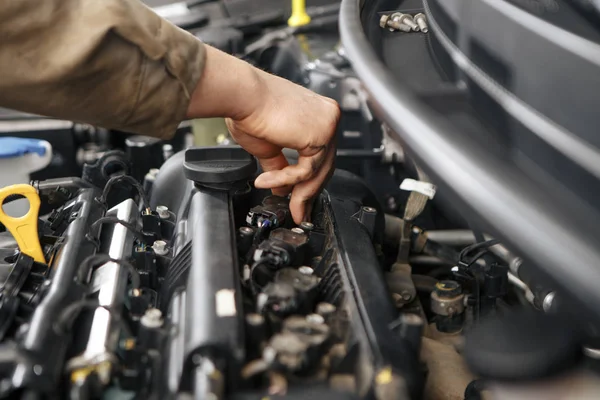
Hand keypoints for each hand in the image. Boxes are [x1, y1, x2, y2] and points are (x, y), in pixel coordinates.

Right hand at [186, 45, 339, 222]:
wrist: (240, 94)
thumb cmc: (247, 109)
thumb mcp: (268, 145)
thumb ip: (280, 165)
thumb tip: (283, 189)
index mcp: (317, 115)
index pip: (320, 155)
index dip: (309, 181)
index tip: (299, 201)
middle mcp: (327, 116)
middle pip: (325, 165)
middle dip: (308, 193)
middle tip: (298, 213)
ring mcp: (328, 123)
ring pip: (319, 171)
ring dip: (297, 192)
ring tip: (281, 202)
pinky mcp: (322, 133)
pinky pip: (307, 170)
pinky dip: (285, 179)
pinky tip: (267, 181)